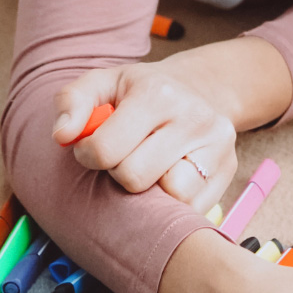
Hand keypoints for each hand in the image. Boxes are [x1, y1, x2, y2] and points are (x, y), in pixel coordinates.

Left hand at [53, 62, 236, 213]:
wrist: (202, 87)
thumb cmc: (143, 92)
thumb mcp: (104, 83)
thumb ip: (72, 101)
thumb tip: (63, 135)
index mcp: (159, 93)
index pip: (105, 150)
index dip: (89, 155)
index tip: (96, 146)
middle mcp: (194, 116)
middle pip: (134, 178)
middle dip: (120, 172)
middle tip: (126, 154)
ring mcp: (217, 144)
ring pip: (168, 197)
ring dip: (150, 189)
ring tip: (150, 164)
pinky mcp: (229, 169)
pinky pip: (190, 208)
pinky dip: (173, 201)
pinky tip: (169, 176)